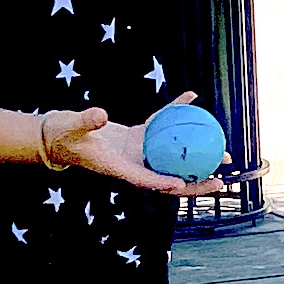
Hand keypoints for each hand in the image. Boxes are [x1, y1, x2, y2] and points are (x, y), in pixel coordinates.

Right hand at [42, 92, 232, 196]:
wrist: (60, 134)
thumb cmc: (63, 135)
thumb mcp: (71, 128)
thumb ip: (86, 122)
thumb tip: (101, 114)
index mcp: (119, 168)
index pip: (145, 180)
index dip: (164, 184)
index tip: (183, 185)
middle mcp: (134, 164)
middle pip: (170, 178)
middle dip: (197, 182)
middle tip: (223, 179)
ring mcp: (137, 152)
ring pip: (172, 156)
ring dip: (196, 155)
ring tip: (223, 149)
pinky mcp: (137, 137)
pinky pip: (161, 126)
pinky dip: (175, 113)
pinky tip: (191, 98)